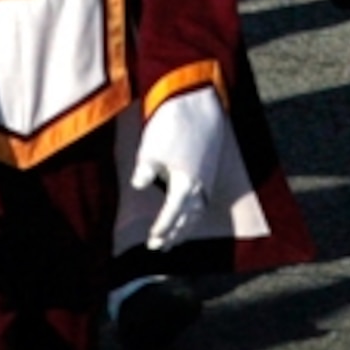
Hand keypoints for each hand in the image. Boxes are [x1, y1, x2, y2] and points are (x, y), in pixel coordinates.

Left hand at [129, 87, 225, 250]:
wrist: (200, 101)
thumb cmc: (173, 123)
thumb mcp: (151, 147)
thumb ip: (146, 170)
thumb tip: (139, 186)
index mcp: (184, 184)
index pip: (171, 215)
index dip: (161, 230)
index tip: (152, 242)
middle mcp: (200, 186)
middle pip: (187, 220)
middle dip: (174, 235)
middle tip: (161, 248)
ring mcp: (207, 178)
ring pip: (197, 212)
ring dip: (186, 227)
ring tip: (175, 238)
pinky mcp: (210, 169)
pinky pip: (203, 200)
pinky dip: (195, 213)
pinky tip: (190, 213)